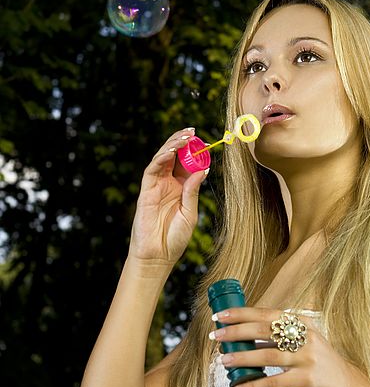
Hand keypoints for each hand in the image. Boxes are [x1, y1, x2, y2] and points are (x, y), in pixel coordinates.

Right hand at [128, 127, 207, 264]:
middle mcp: (168, 184)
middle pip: (175, 157)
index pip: (188, 164)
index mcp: (182, 188)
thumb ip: (193, 191)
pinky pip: (152, 170)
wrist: (158, 255)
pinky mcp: (145, 191)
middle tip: (193, 131)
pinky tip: (171, 151)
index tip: (206, 143)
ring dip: (173, 145)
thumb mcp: (190, 213)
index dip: (195, 152)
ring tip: (185, 136)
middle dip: (183, 142)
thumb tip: (202, 170)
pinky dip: (161, 158)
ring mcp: (156, 186)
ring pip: (163, 159)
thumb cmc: (175, 237)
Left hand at [210, 307, 364, 386]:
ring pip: (268, 356)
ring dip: (243, 357)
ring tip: (223, 360)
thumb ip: (279, 336)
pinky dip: (254, 386)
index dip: (243, 313)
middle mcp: (306, 337)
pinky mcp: (307, 380)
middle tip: (216, 335)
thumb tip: (243, 335)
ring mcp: (307, 358)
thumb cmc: (318, 362)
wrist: (347, 385)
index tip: (221, 315)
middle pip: (265, 331)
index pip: (268, 313)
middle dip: (237, 331)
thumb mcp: (303, 341)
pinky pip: (275, 383)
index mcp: (302, 323)